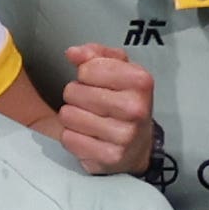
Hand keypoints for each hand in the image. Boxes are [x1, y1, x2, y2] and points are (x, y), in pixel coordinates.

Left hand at [44, 46, 161, 175]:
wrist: (137, 145)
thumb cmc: (123, 100)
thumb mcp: (117, 69)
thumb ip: (94, 54)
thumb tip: (73, 53)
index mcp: (140, 81)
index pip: (87, 69)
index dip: (84, 74)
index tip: (94, 81)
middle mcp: (136, 108)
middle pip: (73, 92)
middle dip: (75, 95)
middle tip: (91, 103)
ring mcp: (125, 135)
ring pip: (68, 115)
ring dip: (71, 117)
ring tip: (88, 119)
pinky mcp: (110, 156)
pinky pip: (69, 139)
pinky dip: (72, 137)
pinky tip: (87, 137)